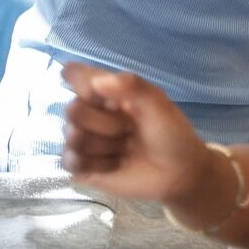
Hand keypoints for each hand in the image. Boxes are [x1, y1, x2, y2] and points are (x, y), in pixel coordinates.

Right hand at [60, 64, 211, 206]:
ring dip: (104, 145)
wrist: (178, 173)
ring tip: (125, 148)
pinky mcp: (81, 167)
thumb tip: (97, 81)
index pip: (76, 75)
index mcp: (107, 90)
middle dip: (104, 123)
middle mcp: (91, 112)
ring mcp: (84, 140)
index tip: (99, 93)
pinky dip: (96, 164)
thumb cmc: (170, 133)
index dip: (78, 80)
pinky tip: (115, 164)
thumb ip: (133, 86)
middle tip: (129, 130)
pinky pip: (69, 161)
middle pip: (73, 110)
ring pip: (73, 137)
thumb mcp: (159, 104)